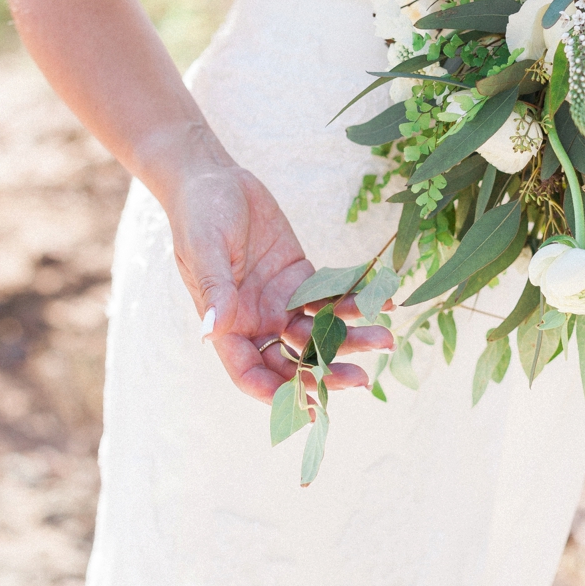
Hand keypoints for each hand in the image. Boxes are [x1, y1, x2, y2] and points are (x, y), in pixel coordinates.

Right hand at [165, 163, 393, 403]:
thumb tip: (210, 332)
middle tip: (362, 378)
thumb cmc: (199, 215)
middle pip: (293, 359)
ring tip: (385, 338)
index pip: (250, 372)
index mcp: (226, 324)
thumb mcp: (204, 250)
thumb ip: (215, 290)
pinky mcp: (300, 276)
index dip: (277, 392)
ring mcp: (280, 300)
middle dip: (326, 371)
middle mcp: (256, 320)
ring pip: (319, 331)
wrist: (214, 178)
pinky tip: (381, 299)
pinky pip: (330, 295)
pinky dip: (355, 299)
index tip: (310, 407)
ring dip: (350, 338)